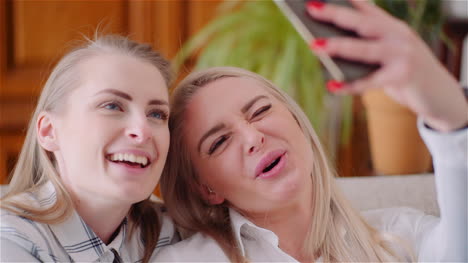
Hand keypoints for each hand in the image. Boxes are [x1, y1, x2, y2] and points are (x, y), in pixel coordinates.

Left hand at [307, 0, 467, 131]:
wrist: (439, 94)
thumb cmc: (403, 72)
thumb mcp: (389, 53)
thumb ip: (364, 47)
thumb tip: (325, 48)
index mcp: (393, 27)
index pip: (366, 9)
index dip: (346, 0)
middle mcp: (399, 36)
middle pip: (362, 23)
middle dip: (335, 15)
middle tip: (311, 8)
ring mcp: (403, 55)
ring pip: (364, 49)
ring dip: (338, 46)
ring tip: (314, 44)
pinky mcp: (403, 77)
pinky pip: (369, 82)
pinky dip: (349, 85)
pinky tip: (331, 86)